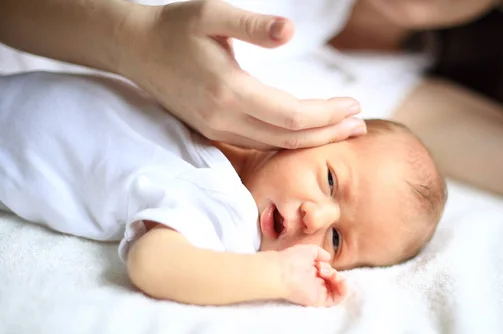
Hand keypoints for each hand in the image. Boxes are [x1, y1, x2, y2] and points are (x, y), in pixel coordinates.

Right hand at [121, 0, 365, 148]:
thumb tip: (291, 31)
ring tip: (344, 129)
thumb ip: (253, 26)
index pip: (292, 115)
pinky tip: (307, 130)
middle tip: (361, 126)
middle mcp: (225, 118)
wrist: (136, 49)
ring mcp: (218, 129)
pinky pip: (261, 144)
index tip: (354, 104)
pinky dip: (290, 140)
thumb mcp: (213, 13)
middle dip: (329, 133)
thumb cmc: (177, 26)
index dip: (327, 114)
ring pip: (276, 145)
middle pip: (290, 138)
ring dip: (313, 139)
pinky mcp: (214, 131)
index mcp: (229, 90)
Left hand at [278, 245, 347, 306]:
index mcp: (311, 273)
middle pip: (333, 281)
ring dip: (339, 280)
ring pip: (336, 290)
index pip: (327, 273)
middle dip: (333, 273)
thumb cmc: (291, 259)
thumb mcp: (308, 250)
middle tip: (322, 269)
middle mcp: (314, 283)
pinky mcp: (319, 300)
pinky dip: (343, 291)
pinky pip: (336, 300)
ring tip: (331, 275)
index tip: (321, 263)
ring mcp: (317, 292)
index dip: (329, 268)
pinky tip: (341, 281)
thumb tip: (328, 258)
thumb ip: (320, 252)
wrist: (282, 271)